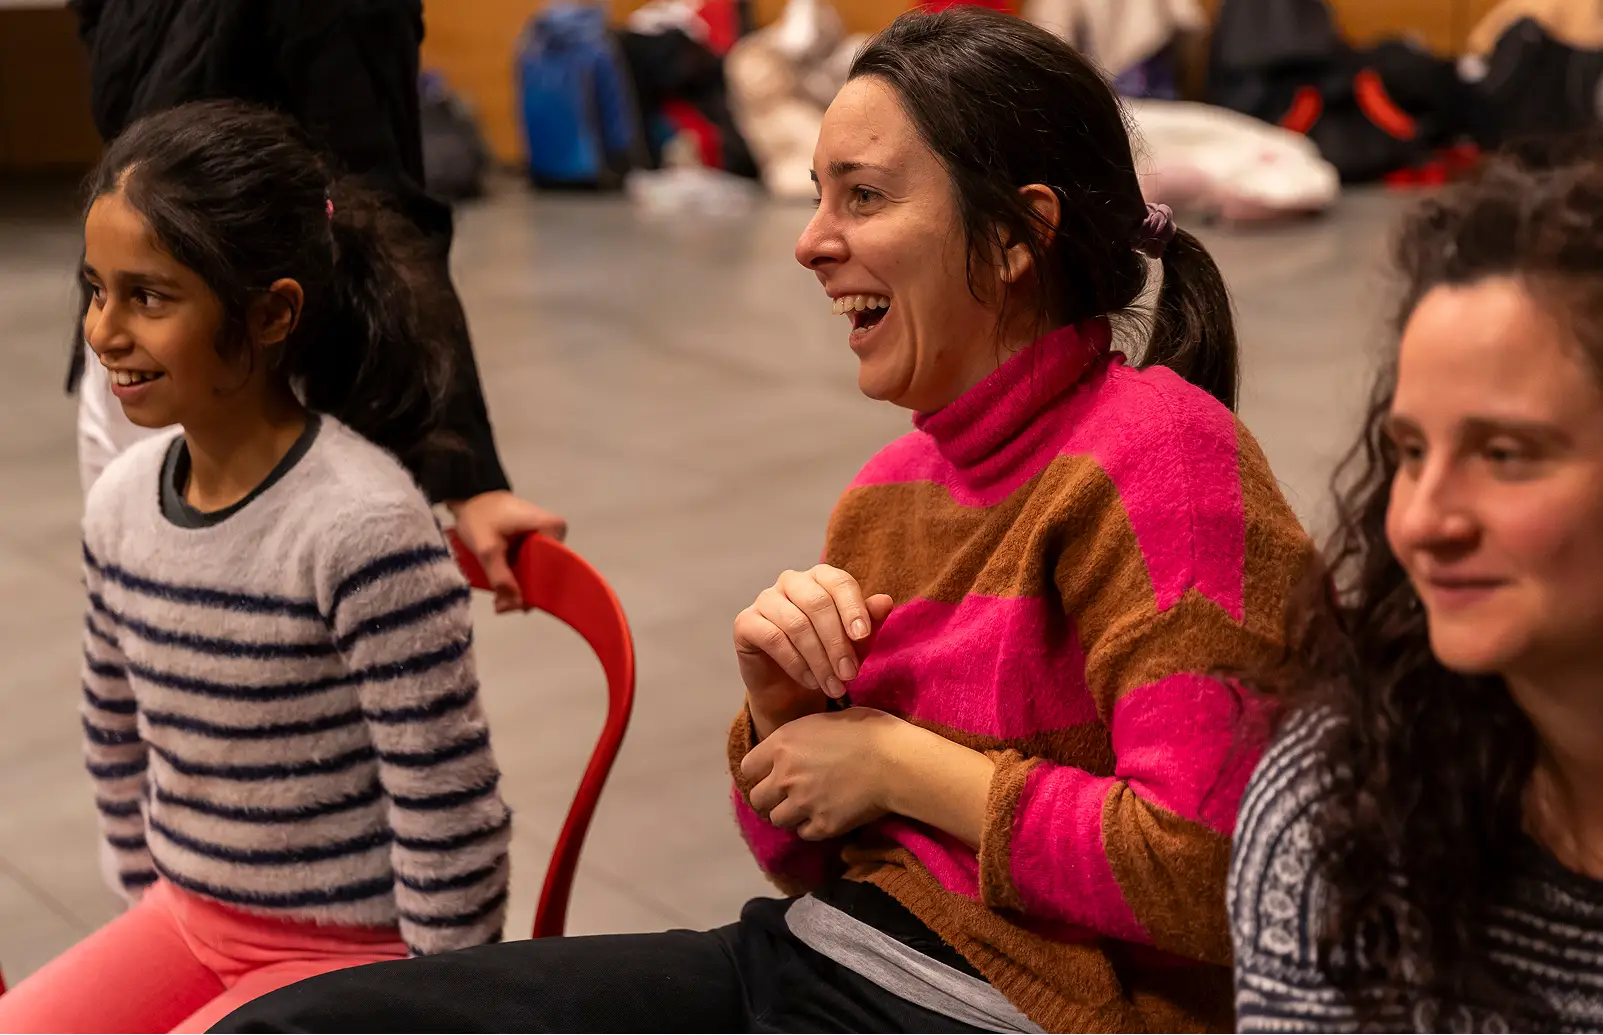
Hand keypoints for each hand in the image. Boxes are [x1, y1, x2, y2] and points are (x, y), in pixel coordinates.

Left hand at [448, 491, 568, 612]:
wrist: (471, 497)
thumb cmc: (480, 515)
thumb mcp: (486, 546)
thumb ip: (499, 575)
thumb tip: (513, 604)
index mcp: (552, 528)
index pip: (554, 566)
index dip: (537, 587)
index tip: (517, 603)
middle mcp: (555, 534)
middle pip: (546, 572)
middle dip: (526, 592)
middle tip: (502, 606)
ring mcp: (546, 539)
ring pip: (537, 571)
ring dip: (520, 588)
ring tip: (499, 601)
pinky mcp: (535, 543)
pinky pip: (531, 566)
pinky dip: (517, 578)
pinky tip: (503, 591)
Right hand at [733, 565, 893, 739]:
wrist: (790, 686)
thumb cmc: (827, 656)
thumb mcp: (854, 643)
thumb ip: (869, 622)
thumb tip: (885, 601)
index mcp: (820, 577)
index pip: (839, 582)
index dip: (853, 608)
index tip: (863, 636)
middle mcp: (791, 581)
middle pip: (817, 603)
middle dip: (837, 642)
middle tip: (850, 675)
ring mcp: (765, 599)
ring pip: (796, 624)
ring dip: (819, 660)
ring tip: (834, 686)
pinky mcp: (745, 622)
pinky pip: (773, 638)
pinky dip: (796, 663)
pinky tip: (811, 682)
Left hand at [741, 708, 909, 840]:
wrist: (897, 761)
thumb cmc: (869, 730)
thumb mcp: (826, 718)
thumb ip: (800, 737)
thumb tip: (792, 745)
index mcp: (783, 744)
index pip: (747, 768)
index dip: (759, 771)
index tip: (771, 773)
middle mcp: (785, 776)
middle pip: (757, 799)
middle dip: (770, 797)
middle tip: (788, 793)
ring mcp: (803, 804)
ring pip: (777, 819)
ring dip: (790, 814)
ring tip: (808, 804)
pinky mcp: (822, 826)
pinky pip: (804, 833)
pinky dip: (811, 826)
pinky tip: (826, 814)